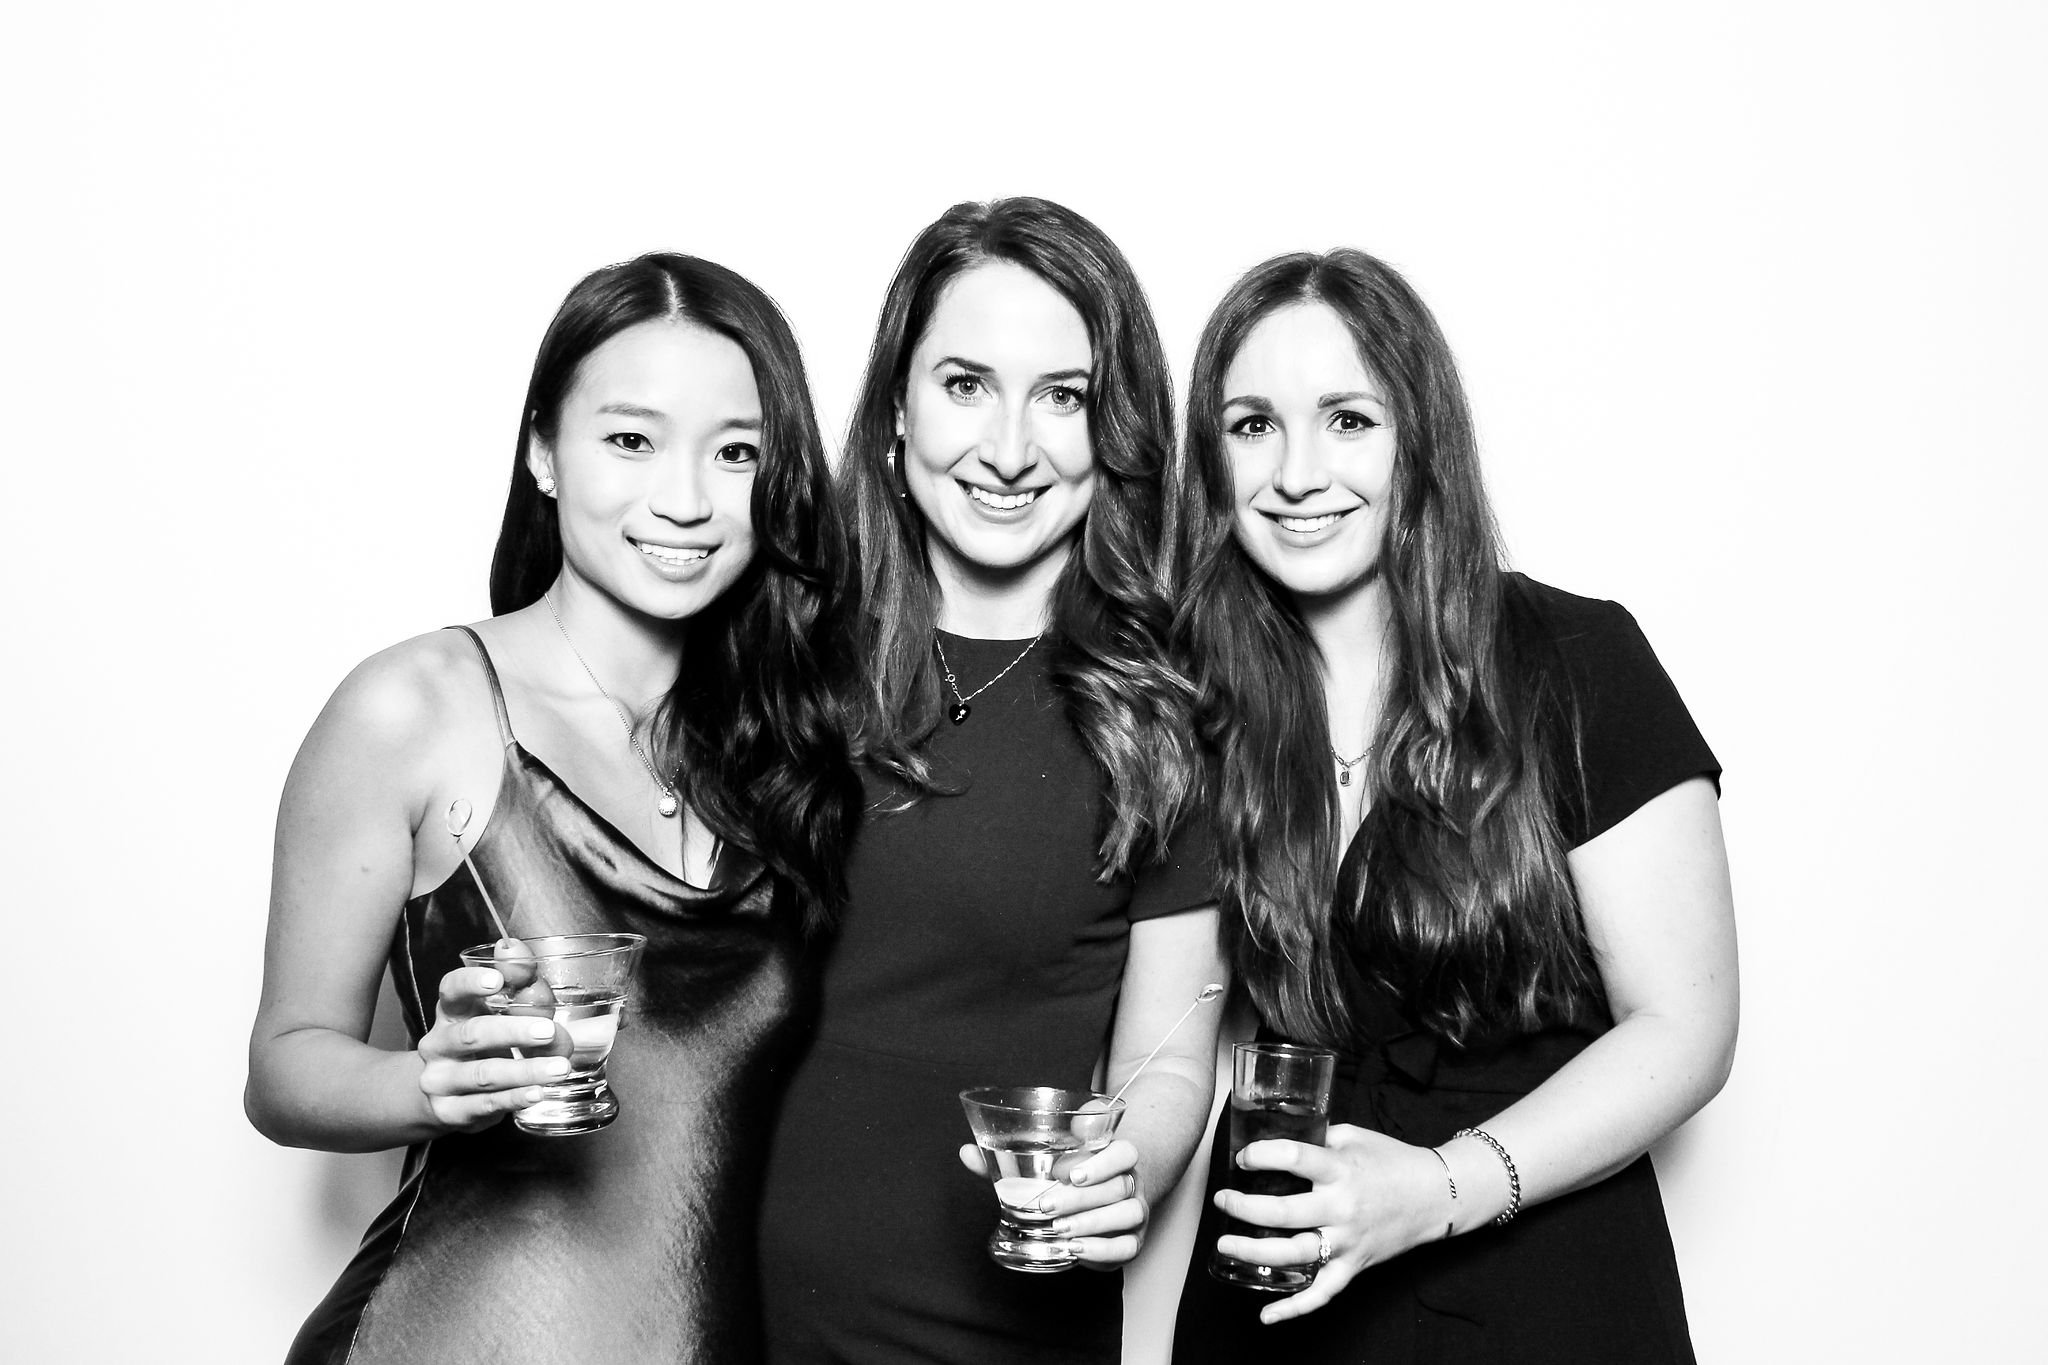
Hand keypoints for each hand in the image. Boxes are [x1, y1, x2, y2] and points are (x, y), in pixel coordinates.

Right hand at [415, 961, 572, 1131]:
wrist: (448, 1095)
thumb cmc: (485, 1042)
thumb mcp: (500, 1009)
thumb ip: (515, 979)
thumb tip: (512, 948)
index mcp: (450, 1011)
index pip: (451, 990)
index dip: (471, 982)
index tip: (497, 980)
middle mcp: (438, 1044)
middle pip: (472, 1033)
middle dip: (512, 1031)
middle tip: (548, 1030)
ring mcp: (441, 1080)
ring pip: (483, 1073)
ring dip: (525, 1070)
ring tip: (559, 1067)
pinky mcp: (450, 1111)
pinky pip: (485, 1105)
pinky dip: (514, 1098)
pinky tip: (538, 1092)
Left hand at [955, 1137, 1149, 1267]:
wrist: (1108, 1193)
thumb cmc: (1073, 1173)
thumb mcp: (1050, 1158)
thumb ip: (1012, 1156)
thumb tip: (967, 1152)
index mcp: (1118, 1154)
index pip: (1124, 1152)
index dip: (1100, 1162)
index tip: (1068, 1172)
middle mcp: (1132, 1181)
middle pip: (1119, 1186)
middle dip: (1081, 1197)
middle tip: (1047, 1205)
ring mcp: (1136, 1210)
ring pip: (1127, 1214)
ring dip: (1092, 1223)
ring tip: (1059, 1229)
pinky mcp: (1133, 1239)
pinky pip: (1128, 1246)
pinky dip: (1102, 1250)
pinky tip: (1076, 1249)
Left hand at [1212, 1124, 1450, 1323]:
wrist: (1435, 1195)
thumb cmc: (1392, 1161)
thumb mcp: (1354, 1136)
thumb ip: (1317, 1137)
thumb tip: (1278, 1135)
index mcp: (1341, 1169)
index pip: (1293, 1158)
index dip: (1261, 1156)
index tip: (1243, 1158)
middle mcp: (1343, 1207)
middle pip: (1284, 1212)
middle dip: (1243, 1207)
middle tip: (1222, 1200)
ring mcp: (1348, 1241)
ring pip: (1294, 1254)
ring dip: (1253, 1252)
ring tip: (1225, 1244)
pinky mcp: (1354, 1266)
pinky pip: (1322, 1293)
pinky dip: (1293, 1308)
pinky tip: (1266, 1313)